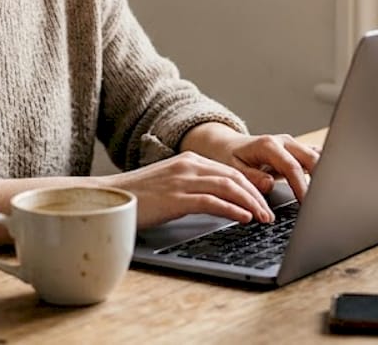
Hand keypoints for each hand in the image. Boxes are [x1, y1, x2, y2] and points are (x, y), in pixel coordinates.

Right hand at [99, 152, 274, 228]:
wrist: (108, 197)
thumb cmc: (138, 196)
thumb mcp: (170, 185)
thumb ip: (193, 186)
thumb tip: (220, 201)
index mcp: (189, 159)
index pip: (230, 170)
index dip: (251, 186)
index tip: (264, 201)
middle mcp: (189, 165)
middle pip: (235, 177)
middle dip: (257, 196)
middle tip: (270, 213)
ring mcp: (182, 180)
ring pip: (228, 187)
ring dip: (250, 204)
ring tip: (263, 218)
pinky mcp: (176, 197)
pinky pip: (212, 201)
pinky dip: (232, 209)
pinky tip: (243, 218)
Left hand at [181, 124, 319, 201]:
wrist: (226, 145)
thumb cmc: (228, 157)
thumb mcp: (233, 169)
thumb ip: (251, 177)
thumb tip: (269, 185)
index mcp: (268, 145)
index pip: (292, 167)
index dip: (302, 186)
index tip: (307, 203)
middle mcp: (283, 141)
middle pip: (311, 158)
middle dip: (321, 179)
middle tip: (322, 202)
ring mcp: (291, 145)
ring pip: (316, 157)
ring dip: (323, 174)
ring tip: (326, 196)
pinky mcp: (295, 151)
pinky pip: (313, 158)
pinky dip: (320, 170)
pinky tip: (325, 185)